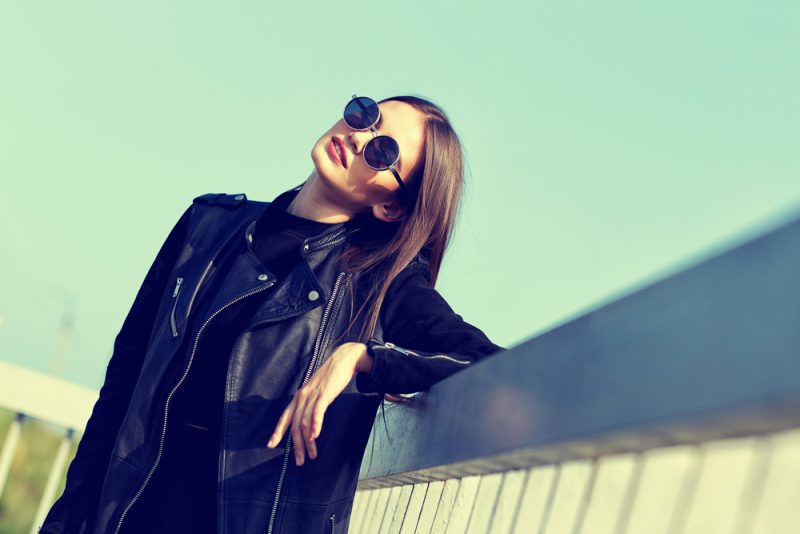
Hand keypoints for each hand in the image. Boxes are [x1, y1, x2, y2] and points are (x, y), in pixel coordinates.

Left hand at [266, 341, 371, 465]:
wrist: (343, 360)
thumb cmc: (331, 377)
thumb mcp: (317, 392)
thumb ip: (312, 404)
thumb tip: (309, 421)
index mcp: (299, 397)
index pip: (284, 417)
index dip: (277, 432)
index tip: (271, 445)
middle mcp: (302, 397)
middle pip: (294, 425)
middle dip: (297, 446)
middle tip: (300, 461)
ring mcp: (312, 395)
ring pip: (305, 423)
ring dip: (308, 441)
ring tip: (312, 455)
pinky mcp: (324, 394)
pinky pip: (316, 412)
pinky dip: (315, 425)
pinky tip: (315, 436)